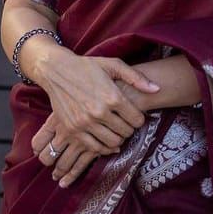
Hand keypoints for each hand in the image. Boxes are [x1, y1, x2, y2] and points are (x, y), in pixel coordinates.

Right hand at [31, 51, 159, 185]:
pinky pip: (95, 148)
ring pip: (112, 142)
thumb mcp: (113, 65)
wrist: (56, 70)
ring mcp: (85, 123)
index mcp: (112, 96)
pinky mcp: (73, 130)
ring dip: (118, 139)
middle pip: (126, 132)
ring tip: (116, 130)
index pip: (137, 119)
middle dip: (129, 129)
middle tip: (125, 123)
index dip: (139, 119)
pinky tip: (106, 140)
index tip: (134, 116)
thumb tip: (157, 89)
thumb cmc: (87, 66)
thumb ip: (136, 78)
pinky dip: (104, 147)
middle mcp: (99, 112)